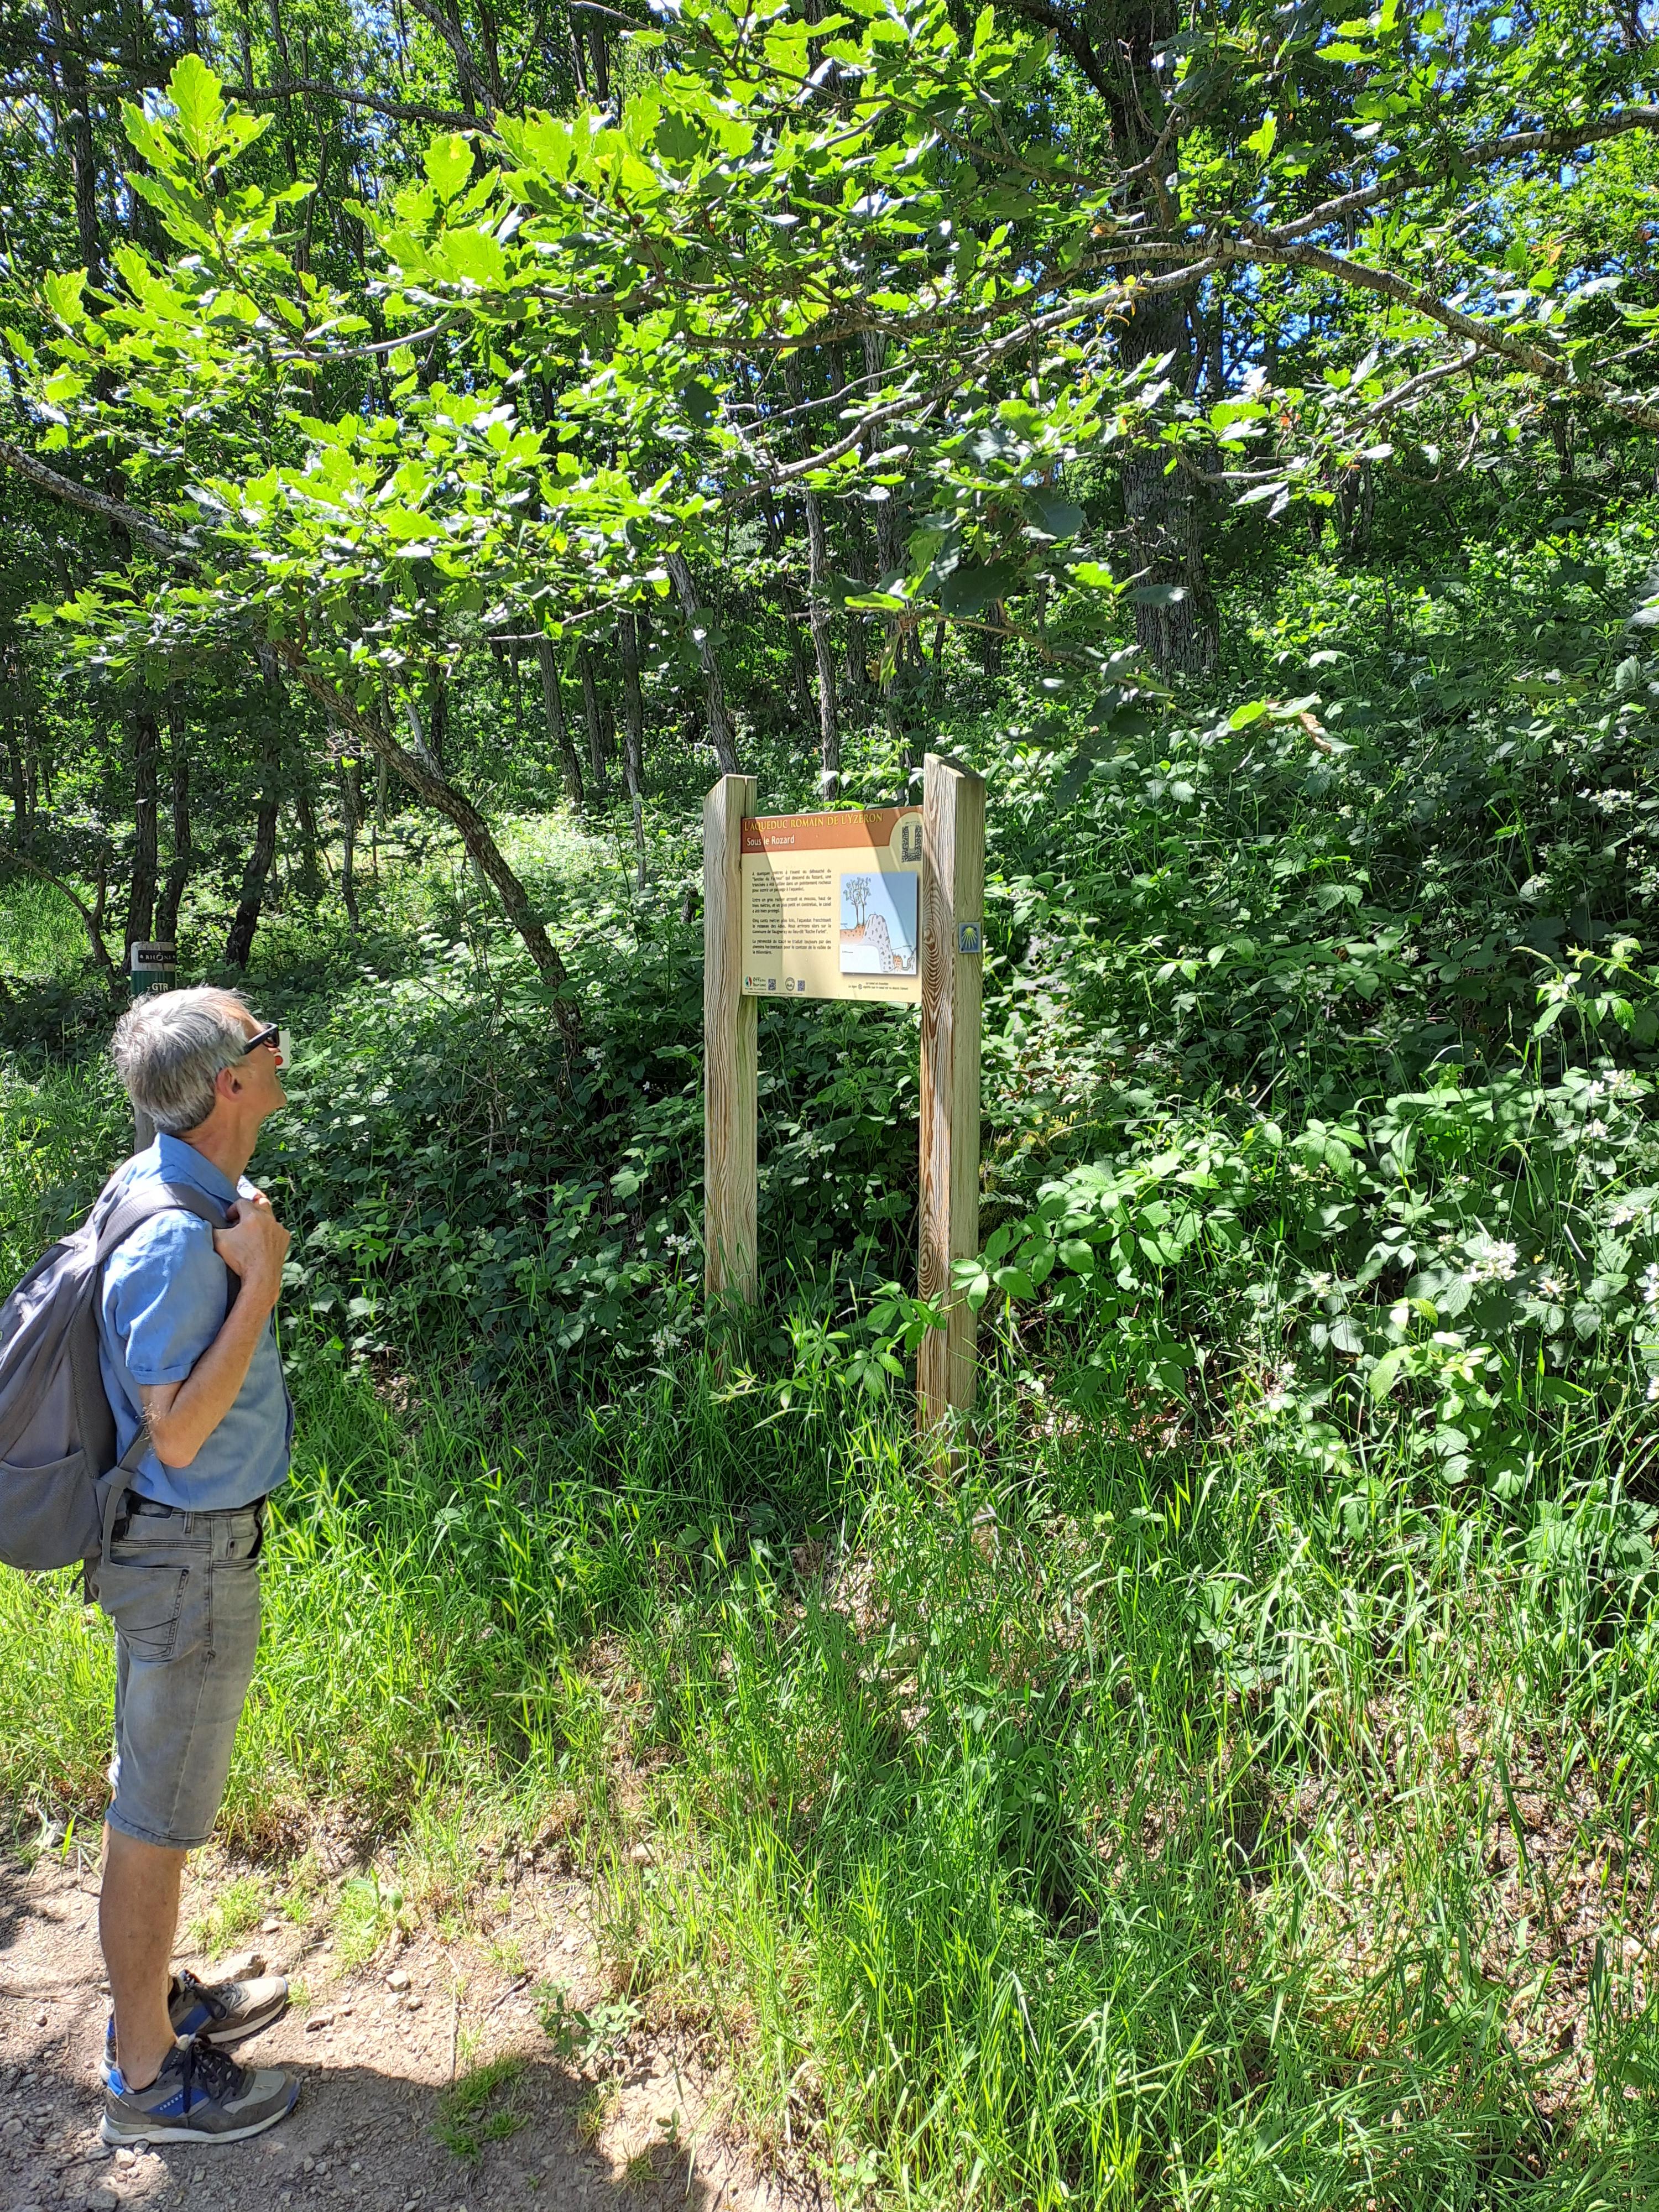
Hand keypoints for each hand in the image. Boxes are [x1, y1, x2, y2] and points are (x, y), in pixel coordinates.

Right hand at [213, 1189, 290, 1304]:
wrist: (261, 1276)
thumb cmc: (240, 1259)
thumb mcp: (219, 1241)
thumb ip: (213, 1228)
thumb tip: (209, 1223)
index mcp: (253, 1215)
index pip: (241, 1202)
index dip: (232, 1209)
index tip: (228, 1219)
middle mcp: (269, 1219)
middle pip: (260, 1203)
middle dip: (250, 1208)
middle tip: (242, 1218)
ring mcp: (278, 1229)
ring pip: (269, 1217)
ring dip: (260, 1221)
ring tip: (250, 1232)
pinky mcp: (285, 1239)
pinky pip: (276, 1230)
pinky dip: (269, 1232)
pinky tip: (261, 1242)